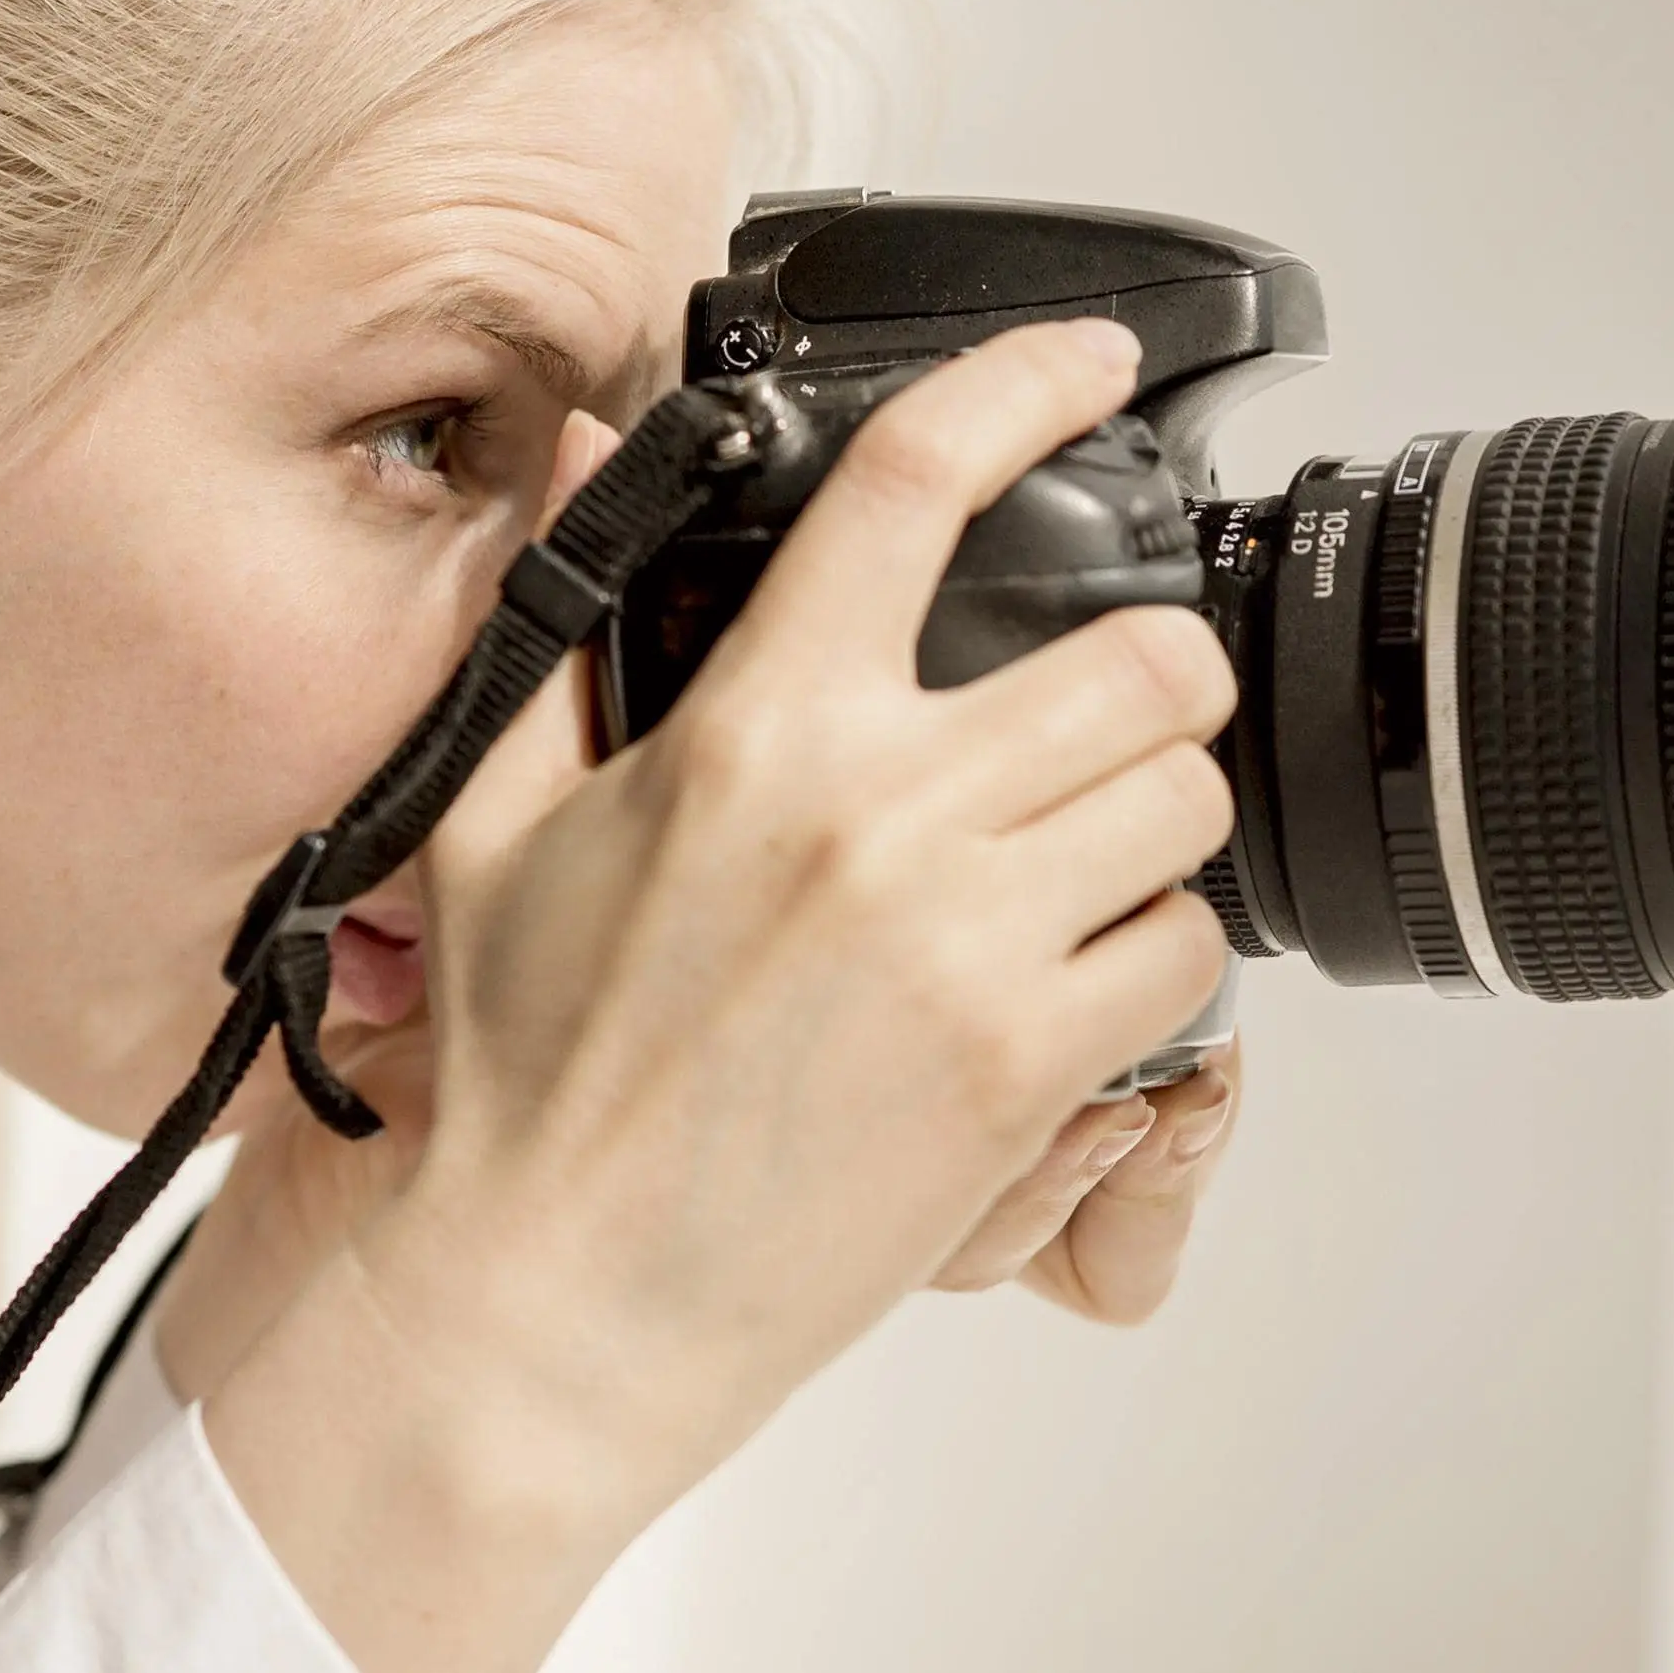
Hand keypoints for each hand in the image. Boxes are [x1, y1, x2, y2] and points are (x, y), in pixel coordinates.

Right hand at [202, 316, 1235, 1672]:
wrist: (541, 1303)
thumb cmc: (514, 1085)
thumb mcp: (487, 826)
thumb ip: (556, 628)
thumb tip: (576, 460)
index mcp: (754, 731)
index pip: (921, 481)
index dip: (1031, 385)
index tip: (1090, 370)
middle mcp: (880, 816)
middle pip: (1140, 658)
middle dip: (1139, 673)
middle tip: (1094, 713)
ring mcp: (970, 944)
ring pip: (1186, 801)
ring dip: (1152, 818)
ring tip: (1072, 861)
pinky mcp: (1024, 1067)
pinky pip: (1185, 956)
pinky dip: (1152, 958)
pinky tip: (1062, 980)